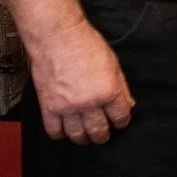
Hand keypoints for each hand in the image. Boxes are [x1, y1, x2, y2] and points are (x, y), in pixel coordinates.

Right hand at [25, 21, 134, 143]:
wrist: (58, 38)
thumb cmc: (85, 45)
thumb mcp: (113, 64)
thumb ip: (121, 87)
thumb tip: (128, 104)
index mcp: (108, 92)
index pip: (120, 117)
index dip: (122, 121)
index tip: (120, 122)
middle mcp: (88, 103)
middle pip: (99, 131)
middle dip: (103, 135)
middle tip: (103, 134)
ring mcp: (67, 107)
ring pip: (77, 135)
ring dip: (84, 138)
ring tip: (86, 135)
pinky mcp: (48, 107)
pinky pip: (54, 131)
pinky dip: (61, 134)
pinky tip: (65, 130)